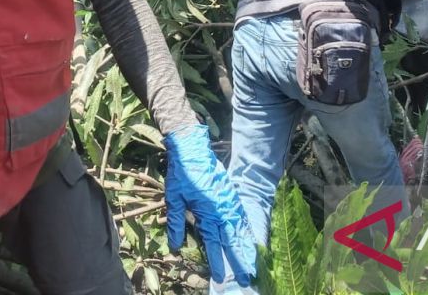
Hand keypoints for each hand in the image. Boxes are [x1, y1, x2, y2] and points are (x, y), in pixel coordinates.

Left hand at [164, 124, 256, 285]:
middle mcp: (222, 210)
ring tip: (253, 264)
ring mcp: (230, 202)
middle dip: (240, 260)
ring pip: (241, 230)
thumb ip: (176, 223)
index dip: (218, 262)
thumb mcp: (174, 199)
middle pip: (233, 240)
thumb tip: (176, 247)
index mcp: (207, 213)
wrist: (194, 148)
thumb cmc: (182, 174)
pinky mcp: (232, 195)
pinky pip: (242, 217)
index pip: (213, 243)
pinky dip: (246, 231)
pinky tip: (249, 239)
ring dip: (246, 248)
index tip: (221, 278)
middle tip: (247, 278)